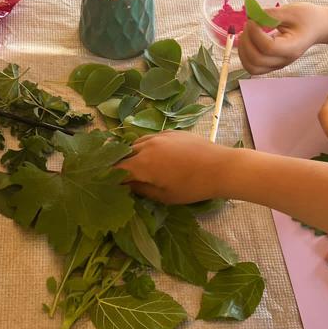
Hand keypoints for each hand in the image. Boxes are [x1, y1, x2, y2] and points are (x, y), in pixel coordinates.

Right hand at [120, 130, 234, 202]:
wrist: (221, 167)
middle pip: (124, 154)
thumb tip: (125, 186)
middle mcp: (147, 145)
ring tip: (138, 166)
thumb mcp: (164, 196)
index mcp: (142, 163)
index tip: (107, 184)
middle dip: (120, 165)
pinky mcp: (172, 132)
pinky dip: (147, 147)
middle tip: (121, 177)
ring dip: (133, 154)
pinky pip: (152, 138)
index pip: (116, 168)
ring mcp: (160, 136)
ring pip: (137, 143)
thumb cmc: (192, 187)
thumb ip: (141, 189)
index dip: (109, 177)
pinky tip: (155, 156)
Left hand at [237, 3, 327, 75]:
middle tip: (248, 24)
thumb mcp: (291, 10)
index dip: (255, 33)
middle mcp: (284, 60)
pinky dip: (245, 55)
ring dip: (243, 51)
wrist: (318, 27)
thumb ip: (270, 14)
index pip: (268, 48)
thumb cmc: (308, 18)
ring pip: (252, 67)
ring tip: (246, 34)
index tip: (252, 20)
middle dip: (246, 42)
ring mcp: (277, 64)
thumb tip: (251, 15)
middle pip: (257, 61)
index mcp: (292, 48)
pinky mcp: (271, 63)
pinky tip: (248, 40)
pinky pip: (253, 66)